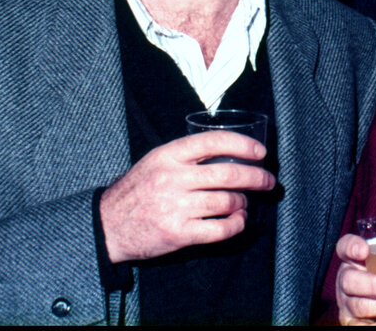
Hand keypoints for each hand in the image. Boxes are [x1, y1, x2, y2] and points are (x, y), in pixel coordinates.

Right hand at [99, 131, 274, 262]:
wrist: (107, 225)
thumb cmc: (136, 191)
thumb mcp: (155, 161)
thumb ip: (186, 156)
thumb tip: (229, 154)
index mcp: (168, 155)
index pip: (214, 142)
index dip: (243, 145)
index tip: (260, 152)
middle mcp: (172, 179)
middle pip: (228, 174)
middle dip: (256, 177)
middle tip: (268, 180)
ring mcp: (175, 207)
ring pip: (227, 202)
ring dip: (244, 203)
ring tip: (245, 202)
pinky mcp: (178, 233)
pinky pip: (219, 229)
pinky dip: (236, 224)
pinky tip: (239, 220)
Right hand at [334, 233, 375, 324]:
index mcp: (355, 258)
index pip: (344, 247)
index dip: (351, 247)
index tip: (365, 249)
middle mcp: (346, 279)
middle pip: (351, 280)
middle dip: (375, 284)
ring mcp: (347, 302)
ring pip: (360, 305)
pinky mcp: (351, 322)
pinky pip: (359, 327)